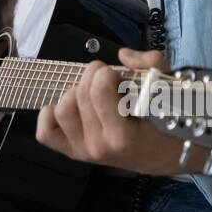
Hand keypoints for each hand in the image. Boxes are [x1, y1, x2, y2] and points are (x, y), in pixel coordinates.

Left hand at [35, 47, 190, 174]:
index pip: (99, 89)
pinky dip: (50, 115)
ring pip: (61, 109)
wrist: (161, 155)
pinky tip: (71, 108)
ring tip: (92, 95)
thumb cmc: (163, 120)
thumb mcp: (166, 88)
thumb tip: (122, 55)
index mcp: (123, 136)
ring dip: (74, 94)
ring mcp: (82, 152)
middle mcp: (99, 147)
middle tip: (107, 79)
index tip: (119, 76)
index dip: (107, 72)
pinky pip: (45, 132)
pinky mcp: (70, 152)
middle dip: (92, 76)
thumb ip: (150, 64)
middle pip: (79, 94)